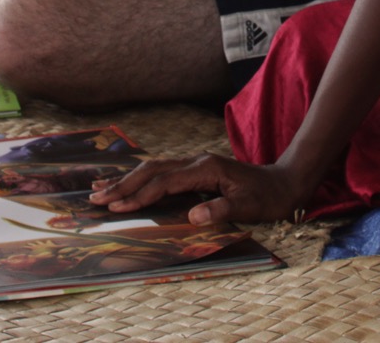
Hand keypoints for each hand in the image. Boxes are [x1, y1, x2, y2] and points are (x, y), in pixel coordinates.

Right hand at [88, 154, 307, 225]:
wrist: (283, 182)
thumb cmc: (266, 197)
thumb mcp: (248, 206)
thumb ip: (219, 210)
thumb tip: (192, 217)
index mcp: (205, 169)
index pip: (164, 182)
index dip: (140, 195)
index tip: (117, 207)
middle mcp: (196, 162)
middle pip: (151, 170)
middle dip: (122, 184)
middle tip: (95, 197)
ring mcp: (195, 164)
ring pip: (153, 168)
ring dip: (127, 179)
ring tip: (99, 188)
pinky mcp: (195, 170)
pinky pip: (161, 172)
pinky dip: (140, 178)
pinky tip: (128, 183)